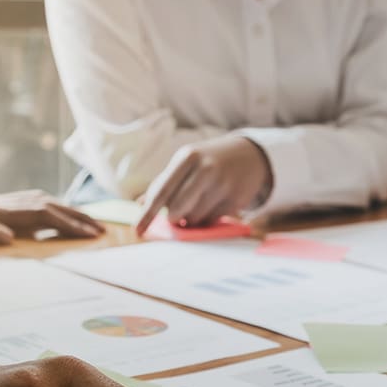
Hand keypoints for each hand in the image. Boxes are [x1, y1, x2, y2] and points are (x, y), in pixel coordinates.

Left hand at [0, 187, 104, 244]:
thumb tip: (9, 238)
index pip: (42, 218)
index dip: (69, 226)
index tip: (92, 235)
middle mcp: (2, 204)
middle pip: (50, 207)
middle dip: (78, 219)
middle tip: (103, 232)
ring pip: (43, 203)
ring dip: (67, 212)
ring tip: (87, 223)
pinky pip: (32, 204)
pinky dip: (51, 208)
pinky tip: (53, 212)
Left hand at [136, 135, 272, 234]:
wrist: (249, 155)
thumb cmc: (208, 161)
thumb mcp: (185, 163)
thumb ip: (163, 183)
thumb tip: (139, 204)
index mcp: (187, 157)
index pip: (161, 191)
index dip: (147, 214)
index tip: (137, 231)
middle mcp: (206, 169)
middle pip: (177, 209)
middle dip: (174, 217)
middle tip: (177, 215)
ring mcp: (223, 184)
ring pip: (194, 218)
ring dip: (191, 219)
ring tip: (198, 204)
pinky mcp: (236, 199)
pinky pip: (212, 221)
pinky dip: (208, 218)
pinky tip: (213, 204)